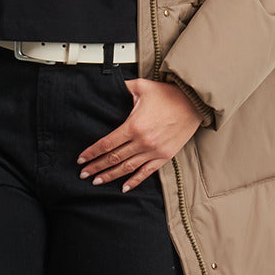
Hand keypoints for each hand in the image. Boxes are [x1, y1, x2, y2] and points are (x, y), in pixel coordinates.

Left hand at [76, 79, 204, 190]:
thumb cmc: (168, 94)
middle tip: (83, 174)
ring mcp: (153, 151)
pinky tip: (124, 187)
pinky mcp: (164, 156)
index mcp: (134, 126)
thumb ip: (123, 88)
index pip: (106, 144)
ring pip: (127, 168)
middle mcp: (142, 142)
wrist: (193, 103)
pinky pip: (146, 172)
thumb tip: (109, 86)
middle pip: (113, 158)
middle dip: (96, 167)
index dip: (92, 153)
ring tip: (97, 181)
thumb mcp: (142, 86)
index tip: (81, 159)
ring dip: (110, 176)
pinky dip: (134, 181)